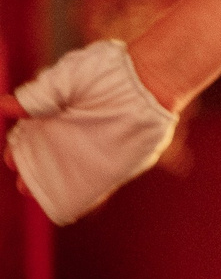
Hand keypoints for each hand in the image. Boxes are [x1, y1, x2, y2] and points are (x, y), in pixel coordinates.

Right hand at [2, 41, 179, 222]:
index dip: (18, 152)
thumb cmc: (108, 71)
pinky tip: (68, 208)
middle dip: (31, 175)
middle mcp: (73, 139)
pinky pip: (96, 190)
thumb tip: (3, 106)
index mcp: (57, 119)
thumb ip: (37, 96)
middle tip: (24, 182)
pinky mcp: (116, 166)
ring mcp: (94, 154)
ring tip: (35, 193)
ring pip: (65, 179)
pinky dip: (81, 200)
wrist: (149, 75)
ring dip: (49, 189)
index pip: (29, 143)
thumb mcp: (67, 79)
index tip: (12, 156)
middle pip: (44, 164)